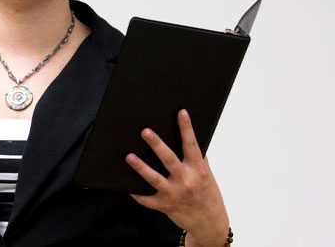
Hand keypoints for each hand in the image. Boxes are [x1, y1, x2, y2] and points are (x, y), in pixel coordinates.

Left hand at [125, 110, 229, 246]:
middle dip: (156, 145)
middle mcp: (186, 181)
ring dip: (140, 167)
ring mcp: (174, 194)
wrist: (209, 222)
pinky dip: (135, 192)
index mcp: (198, 170)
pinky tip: (125, 184)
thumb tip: (188, 136)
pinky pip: (146, 199)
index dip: (186, 128)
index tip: (181, 112)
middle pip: (169, 160)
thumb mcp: (206, 175)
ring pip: (154, 179)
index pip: (192, 146)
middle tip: (145, 131)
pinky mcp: (164, 206)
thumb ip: (197, 158)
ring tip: (129, 156)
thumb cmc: (207, 193)